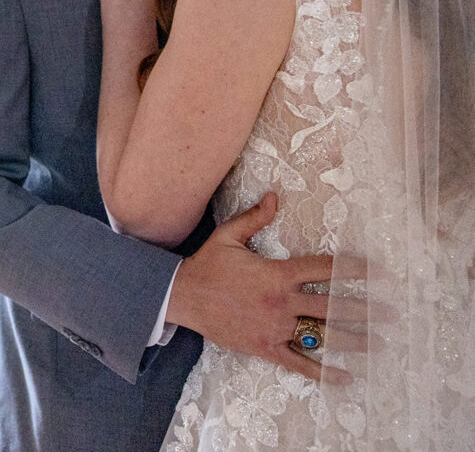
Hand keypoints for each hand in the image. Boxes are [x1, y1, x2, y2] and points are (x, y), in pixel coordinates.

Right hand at [167, 192, 367, 383]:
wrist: (184, 297)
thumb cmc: (208, 264)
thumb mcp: (229, 235)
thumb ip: (255, 217)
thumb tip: (274, 196)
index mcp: (276, 274)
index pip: (322, 270)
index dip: (351, 269)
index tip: (376, 271)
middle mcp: (281, 302)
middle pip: (330, 306)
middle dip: (364, 310)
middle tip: (391, 314)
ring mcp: (274, 328)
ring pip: (319, 335)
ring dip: (352, 341)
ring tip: (379, 344)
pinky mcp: (265, 348)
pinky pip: (297, 363)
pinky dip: (321, 372)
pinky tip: (344, 378)